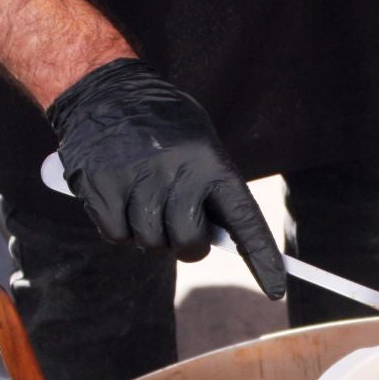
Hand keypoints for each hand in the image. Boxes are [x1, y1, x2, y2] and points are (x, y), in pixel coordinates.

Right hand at [48, 58, 286, 298]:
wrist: (105, 89)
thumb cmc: (162, 125)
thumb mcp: (200, 143)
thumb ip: (212, 188)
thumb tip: (225, 239)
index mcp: (211, 162)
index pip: (245, 221)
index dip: (263, 260)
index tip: (277, 290)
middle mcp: (177, 172)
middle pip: (188, 244)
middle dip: (185, 244)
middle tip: (175, 223)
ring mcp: (137, 180)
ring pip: (149, 243)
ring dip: (147, 234)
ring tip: (142, 199)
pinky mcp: (102, 186)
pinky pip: (115, 235)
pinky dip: (117, 227)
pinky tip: (118, 199)